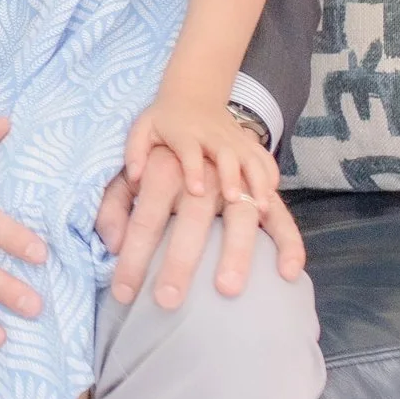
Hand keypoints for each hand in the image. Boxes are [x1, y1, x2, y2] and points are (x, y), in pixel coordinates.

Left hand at [97, 143, 306, 309]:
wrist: (198, 100)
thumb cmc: (159, 143)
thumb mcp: (125, 163)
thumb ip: (114, 198)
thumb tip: (111, 241)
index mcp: (165, 166)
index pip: (146, 216)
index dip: (133, 255)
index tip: (124, 293)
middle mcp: (204, 170)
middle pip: (192, 217)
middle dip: (180, 260)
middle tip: (169, 299)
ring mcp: (238, 175)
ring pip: (240, 214)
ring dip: (235, 251)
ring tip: (227, 289)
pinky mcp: (264, 183)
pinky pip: (281, 213)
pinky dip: (288, 241)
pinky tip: (287, 271)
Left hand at [123, 89, 279, 211]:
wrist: (193, 93)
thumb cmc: (164, 118)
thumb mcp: (142, 129)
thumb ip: (135, 152)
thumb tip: (135, 177)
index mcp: (184, 133)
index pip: (189, 150)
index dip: (193, 169)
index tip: (197, 191)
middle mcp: (211, 135)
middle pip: (226, 154)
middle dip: (232, 176)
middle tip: (235, 199)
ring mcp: (232, 137)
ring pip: (250, 157)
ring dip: (258, 179)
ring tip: (262, 205)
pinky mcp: (247, 140)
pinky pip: (263, 156)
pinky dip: (271, 173)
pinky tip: (274, 194)